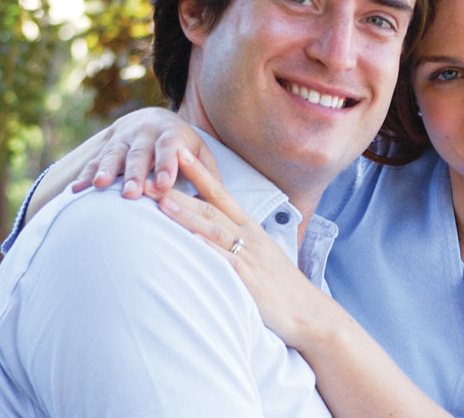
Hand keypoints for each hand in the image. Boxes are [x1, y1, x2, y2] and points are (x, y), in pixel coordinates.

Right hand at [71, 108, 219, 197]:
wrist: (151, 119)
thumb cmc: (183, 146)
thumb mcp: (200, 152)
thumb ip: (208, 172)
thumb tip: (221, 199)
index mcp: (171, 135)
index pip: (169, 149)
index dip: (166, 166)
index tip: (164, 185)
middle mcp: (145, 135)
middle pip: (139, 154)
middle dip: (135, 173)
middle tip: (132, 193)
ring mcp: (123, 140)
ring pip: (113, 155)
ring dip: (106, 170)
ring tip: (101, 186)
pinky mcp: (106, 147)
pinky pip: (93, 161)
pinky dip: (85, 175)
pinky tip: (77, 189)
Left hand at [154, 148, 333, 348]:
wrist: (308, 313)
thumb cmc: (281, 287)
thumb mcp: (259, 255)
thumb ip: (236, 241)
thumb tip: (207, 233)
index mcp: (251, 229)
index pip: (221, 193)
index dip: (201, 171)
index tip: (181, 150)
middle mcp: (249, 237)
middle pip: (211, 207)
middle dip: (182, 189)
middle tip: (155, 173)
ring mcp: (249, 257)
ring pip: (215, 230)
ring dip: (188, 215)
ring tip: (163, 201)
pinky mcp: (249, 281)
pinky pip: (226, 261)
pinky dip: (208, 250)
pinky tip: (190, 241)